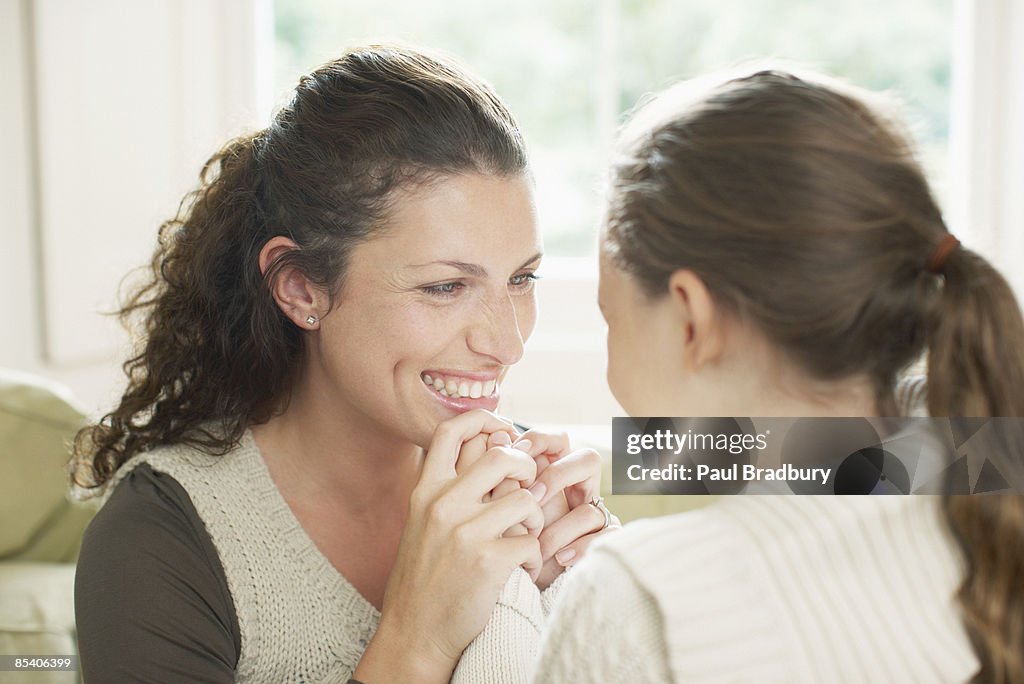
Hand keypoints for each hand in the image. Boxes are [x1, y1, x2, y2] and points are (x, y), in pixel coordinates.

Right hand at [353, 410, 543, 682]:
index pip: (452, 430)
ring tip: (527, 538)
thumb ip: (451, 488)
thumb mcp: (424, 522)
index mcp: (426, 490)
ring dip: (536, 519)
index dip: (484, 419)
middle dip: (526, 467)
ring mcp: (464, 531)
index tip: (503, 430)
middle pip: (501, 454)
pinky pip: (532, 542)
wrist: (414, 633)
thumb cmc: (425, 577)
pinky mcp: (487, 561)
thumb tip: (493, 448)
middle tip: (529, 488)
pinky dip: (536, 557)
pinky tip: (524, 570)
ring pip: (525, 497)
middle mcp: (442, 504)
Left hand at [514, 430, 621, 588]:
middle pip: (588, 460)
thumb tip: (496, 435)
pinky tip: (560, 559)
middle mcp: (579, 492)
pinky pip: (603, 538)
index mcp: (553, 475)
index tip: (516, 451)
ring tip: (536, 548)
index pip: (559, 440)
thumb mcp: (500, 508)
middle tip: (532, 497)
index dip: (542, 439)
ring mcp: (595, 517)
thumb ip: (500, 475)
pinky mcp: (604, 543)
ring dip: (558, 529)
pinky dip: (579, 548)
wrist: (519, 587)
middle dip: (558, 475)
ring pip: (590, 509)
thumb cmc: (507, 543)